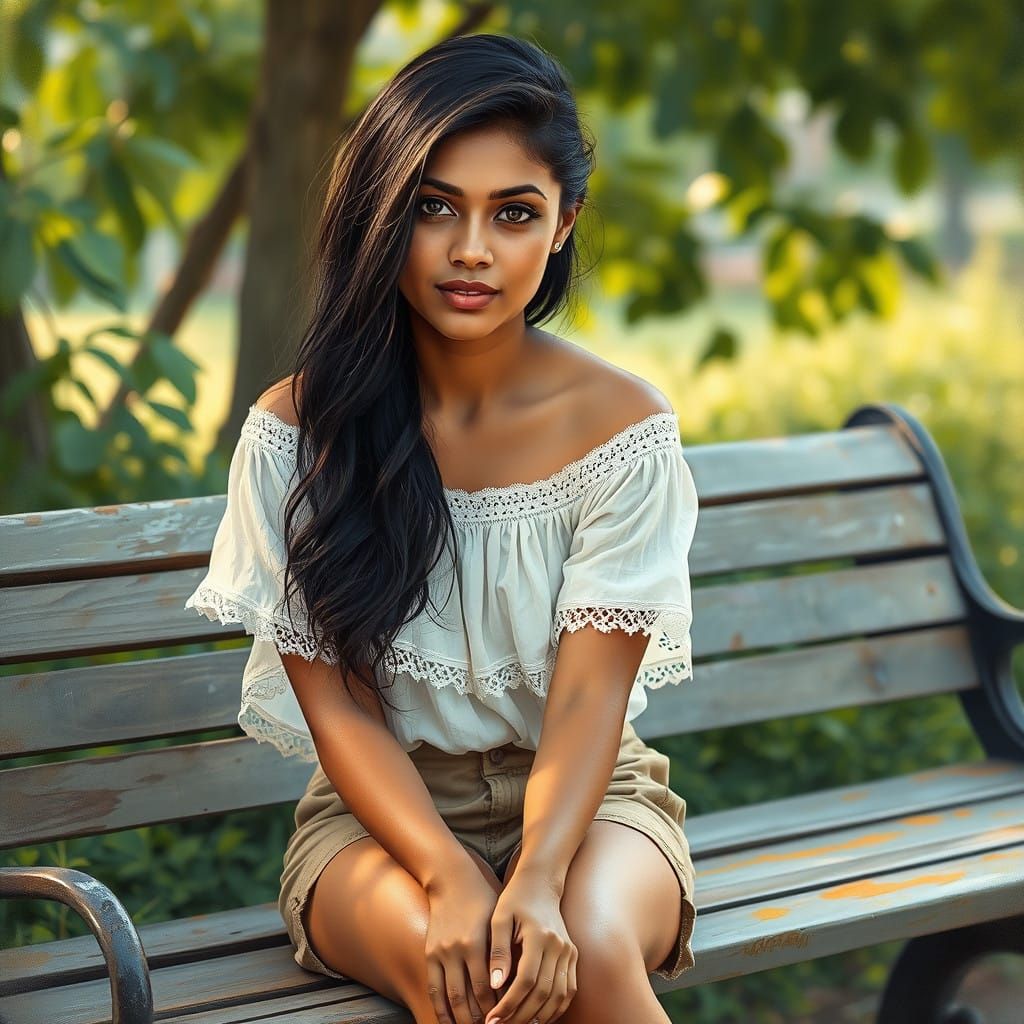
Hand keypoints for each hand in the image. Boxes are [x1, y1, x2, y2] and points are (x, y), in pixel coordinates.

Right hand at [424, 865, 505, 1023]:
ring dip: (461, 1019)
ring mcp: (441, 953)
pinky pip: (434, 989)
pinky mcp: (430, 954)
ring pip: (449, 998)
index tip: (507, 1019)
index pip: (487, 988)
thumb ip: (506, 952)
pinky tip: (450, 1022)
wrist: (453, 879)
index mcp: (476, 942)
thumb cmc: (484, 898)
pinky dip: (441, 1010)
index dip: (496, 1009)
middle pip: (467, 998)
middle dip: (479, 1019)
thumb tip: (518, 986)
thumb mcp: (499, 920)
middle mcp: (456, 950)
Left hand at [485, 867, 577, 1023]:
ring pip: (559, 996)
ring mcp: (569, 951)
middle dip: (521, 1015)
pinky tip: (538, 1017)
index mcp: (540, 936)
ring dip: (538, 1016)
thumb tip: (495, 985)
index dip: (509, 1004)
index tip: (492, 1019)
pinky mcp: (573, 956)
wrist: (541, 882)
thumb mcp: (499, 918)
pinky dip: (556, 1008)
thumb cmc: (515, 899)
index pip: (526, 980)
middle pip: (543, 993)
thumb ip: (498, 951)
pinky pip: (569, 990)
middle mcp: (559, 946)